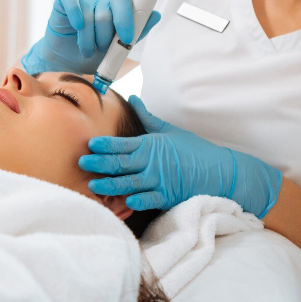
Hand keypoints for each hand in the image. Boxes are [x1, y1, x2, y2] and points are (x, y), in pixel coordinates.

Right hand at [21, 0, 161, 74]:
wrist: (66, 62)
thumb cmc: (94, 53)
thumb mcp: (118, 48)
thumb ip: (137, 32)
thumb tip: (156, 15)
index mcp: (117, 8)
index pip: (126, 2)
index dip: (127, 19)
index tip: (127, 38)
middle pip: (109, 9)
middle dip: (106, 35)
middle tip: (102, 48)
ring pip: (90, 13)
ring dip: (89, 38)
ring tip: (87, 50)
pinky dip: (75, 13)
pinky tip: (77, 27)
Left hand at [79, 96, 282, 217]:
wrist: (219, 171)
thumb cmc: (194, 150)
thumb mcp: (170, 131)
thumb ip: (147, 118)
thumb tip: (132, 99)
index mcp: (150, 145)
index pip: (122, 144)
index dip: (105, 144)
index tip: (89, 144)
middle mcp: (152, 163)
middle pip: (121, 163)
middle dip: (100, 163)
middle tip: (81, 163)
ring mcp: (159, 181)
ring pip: (129, 183)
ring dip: (110, 185)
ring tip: (93, 186)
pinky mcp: (166, 197)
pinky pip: (148, 200)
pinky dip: (137, 201)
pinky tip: (125, 202)